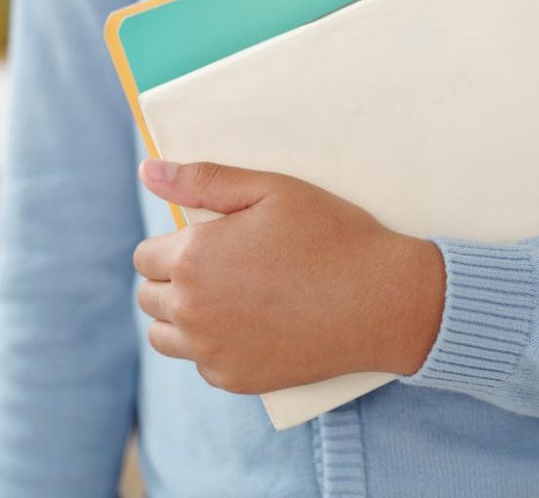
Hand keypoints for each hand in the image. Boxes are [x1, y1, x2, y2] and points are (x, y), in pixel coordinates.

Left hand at [134, 159, 445, 394]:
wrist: (381, 300)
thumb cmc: (329, 234)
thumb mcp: (270, 190)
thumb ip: (203, 180)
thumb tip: (147, 170)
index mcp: (193, 258)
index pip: (144, 256)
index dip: (173, 244)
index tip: (208, 240)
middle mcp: (192, 311)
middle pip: (149, 297)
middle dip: (175, 278)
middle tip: (225, 264)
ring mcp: (212, 352)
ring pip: (166, 335)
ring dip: (184, 316)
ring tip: (231, 295)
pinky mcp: (236, 380)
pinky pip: (203, 363)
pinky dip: (216, 345)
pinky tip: (256, 323)